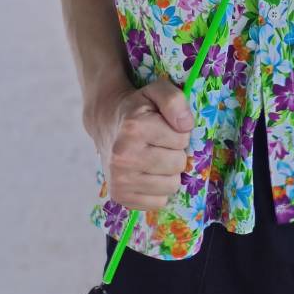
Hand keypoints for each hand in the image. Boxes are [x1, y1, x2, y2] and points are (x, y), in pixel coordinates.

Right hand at [86, 77, 193, 211]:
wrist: (107, 123)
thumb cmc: (138, 108)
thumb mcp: (157, 91)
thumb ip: (175, 100)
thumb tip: (186, 125)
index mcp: (134, 128)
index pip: (182, 139)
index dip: (178, 133)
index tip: (165, 128)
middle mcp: (123, 157)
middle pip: (178, 164)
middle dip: (175, 153)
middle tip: (160, 144)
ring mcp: (120, 180)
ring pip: (171, 186)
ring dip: (168, 173)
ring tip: (154, 158)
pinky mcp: (121, 197)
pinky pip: (159, 202)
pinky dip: (158, 190)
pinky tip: (147, 174)